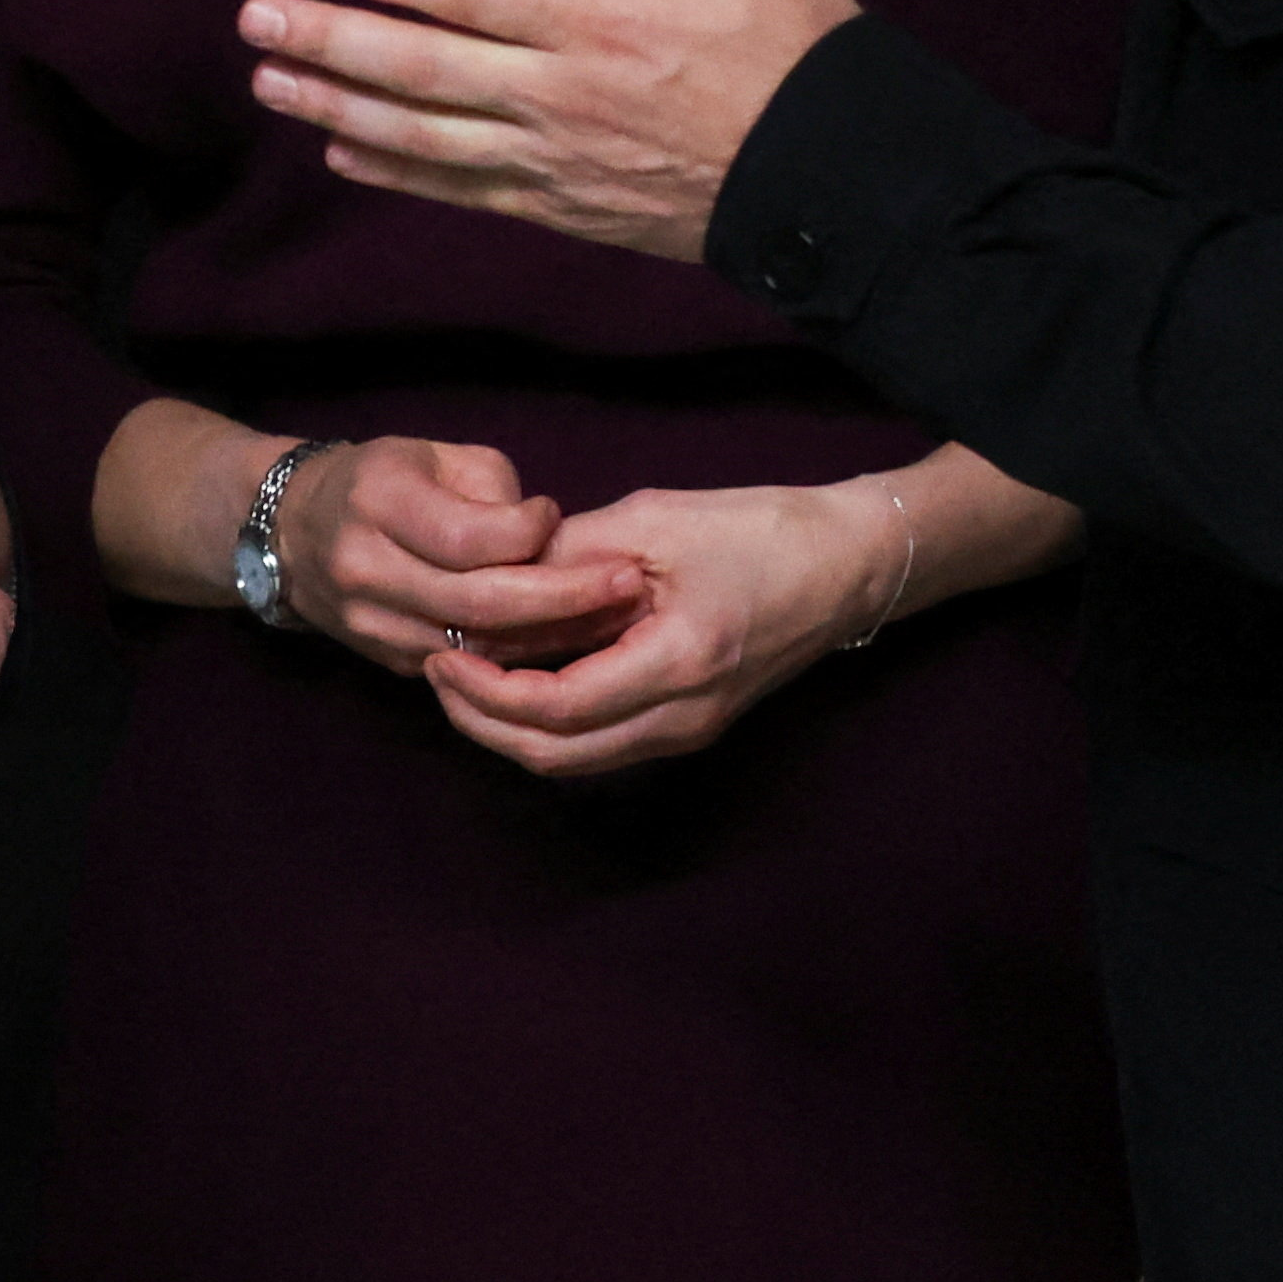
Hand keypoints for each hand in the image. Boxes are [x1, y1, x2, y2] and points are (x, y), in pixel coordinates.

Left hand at [241, 0, 857, 263]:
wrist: (842, 195)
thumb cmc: (809, 63)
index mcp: (605, 22)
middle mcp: (563, 97)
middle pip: (422, 69)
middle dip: (330, 42)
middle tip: (251, 22)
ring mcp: (557, 162)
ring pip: (424, 136)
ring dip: (339, 106)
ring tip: (269, 83)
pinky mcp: (565, 210)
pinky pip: (461, 190)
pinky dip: (396, 172)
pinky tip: (342, 149)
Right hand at [270, 436, 646, 678]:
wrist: (293, 533)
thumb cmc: (383, 479)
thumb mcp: (434, 456)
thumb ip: (494, 492)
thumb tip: (548, 539)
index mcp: (378, 502)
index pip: (467, 537)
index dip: (526, 532)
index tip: (558, 517)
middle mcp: (368, 570)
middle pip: (479, 603)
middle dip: (563, 598)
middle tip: (626, 583)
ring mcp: (374, 625)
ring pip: (478, 648)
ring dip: (553, 636)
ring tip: (615, 616)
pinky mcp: (389, 661)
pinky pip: (468, 667)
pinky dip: (523, 657)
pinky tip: (570, 640)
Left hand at [423, 477, 899, 778]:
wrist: (846, 563)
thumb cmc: (758, 529)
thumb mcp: (652, 522)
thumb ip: (567, 560)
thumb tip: (495, 587)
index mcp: (678, 663)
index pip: (554, 708)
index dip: (483, 691)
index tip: (441, 652)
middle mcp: (684, 717)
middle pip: (556, 755)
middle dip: (482, 722)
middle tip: (436, 671)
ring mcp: (691, 730)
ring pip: (576, 759)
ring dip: (511, 729)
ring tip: (465, 677)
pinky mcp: (692, 723)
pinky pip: (603, 742)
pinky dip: (549, 722)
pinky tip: (520, 678)